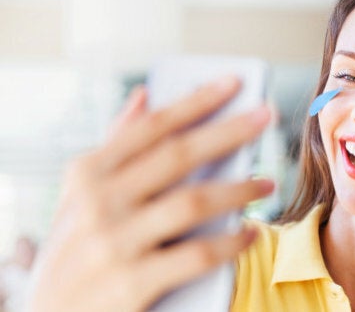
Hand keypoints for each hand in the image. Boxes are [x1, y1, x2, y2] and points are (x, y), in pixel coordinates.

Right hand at [27, 76, 272, 311]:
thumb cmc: (75, 251)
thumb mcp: (78, 196)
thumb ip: (113, 146)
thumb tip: (144, 96)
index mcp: (87, 174)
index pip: (152, 127)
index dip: (197, 101)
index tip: (233, 83)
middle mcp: (97, 202)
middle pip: (179, 155)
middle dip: (229, 131)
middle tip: (267, 116)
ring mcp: (114, 243)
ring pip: (193, 202)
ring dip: (239, 189)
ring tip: (267, 183)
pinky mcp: (132, 284)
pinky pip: (197, 254)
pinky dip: (231, 242)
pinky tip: (250, 234)